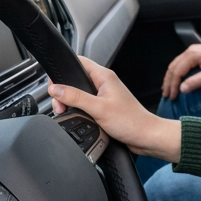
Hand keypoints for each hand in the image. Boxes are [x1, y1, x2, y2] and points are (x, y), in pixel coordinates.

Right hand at [49, 56, 181, 161]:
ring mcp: (104, 96)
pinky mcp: (104, 108)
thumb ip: (75, 97)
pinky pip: (85, 105)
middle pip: (75, 80)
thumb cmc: (131, 121)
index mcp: (104, 76)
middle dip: (64, 92)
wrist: (146, 137)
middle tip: (61, 106)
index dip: (63, 71)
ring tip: (68, 113)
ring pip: (79, 94)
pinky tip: (79, 118)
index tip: (54, 85)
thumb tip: (56, 89)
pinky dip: (79, 110)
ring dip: (71, 103)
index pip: (78, 62)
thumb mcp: (98, 108)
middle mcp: (104, 83)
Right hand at [162, 42, 200, 99]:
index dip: (173, 86)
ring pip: (175, 65)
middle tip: (166, 95)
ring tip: (168, 89)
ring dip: (170, 78)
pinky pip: (181, 63)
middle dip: (168, 82)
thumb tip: (182, 89)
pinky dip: (176, 72)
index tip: (173, 97)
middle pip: (173, 68)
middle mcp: (190, 51)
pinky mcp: (196, 53)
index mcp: (192, 55)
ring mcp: (192, 51)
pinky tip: (176, 79)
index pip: (177, 72)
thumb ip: (197, 81)